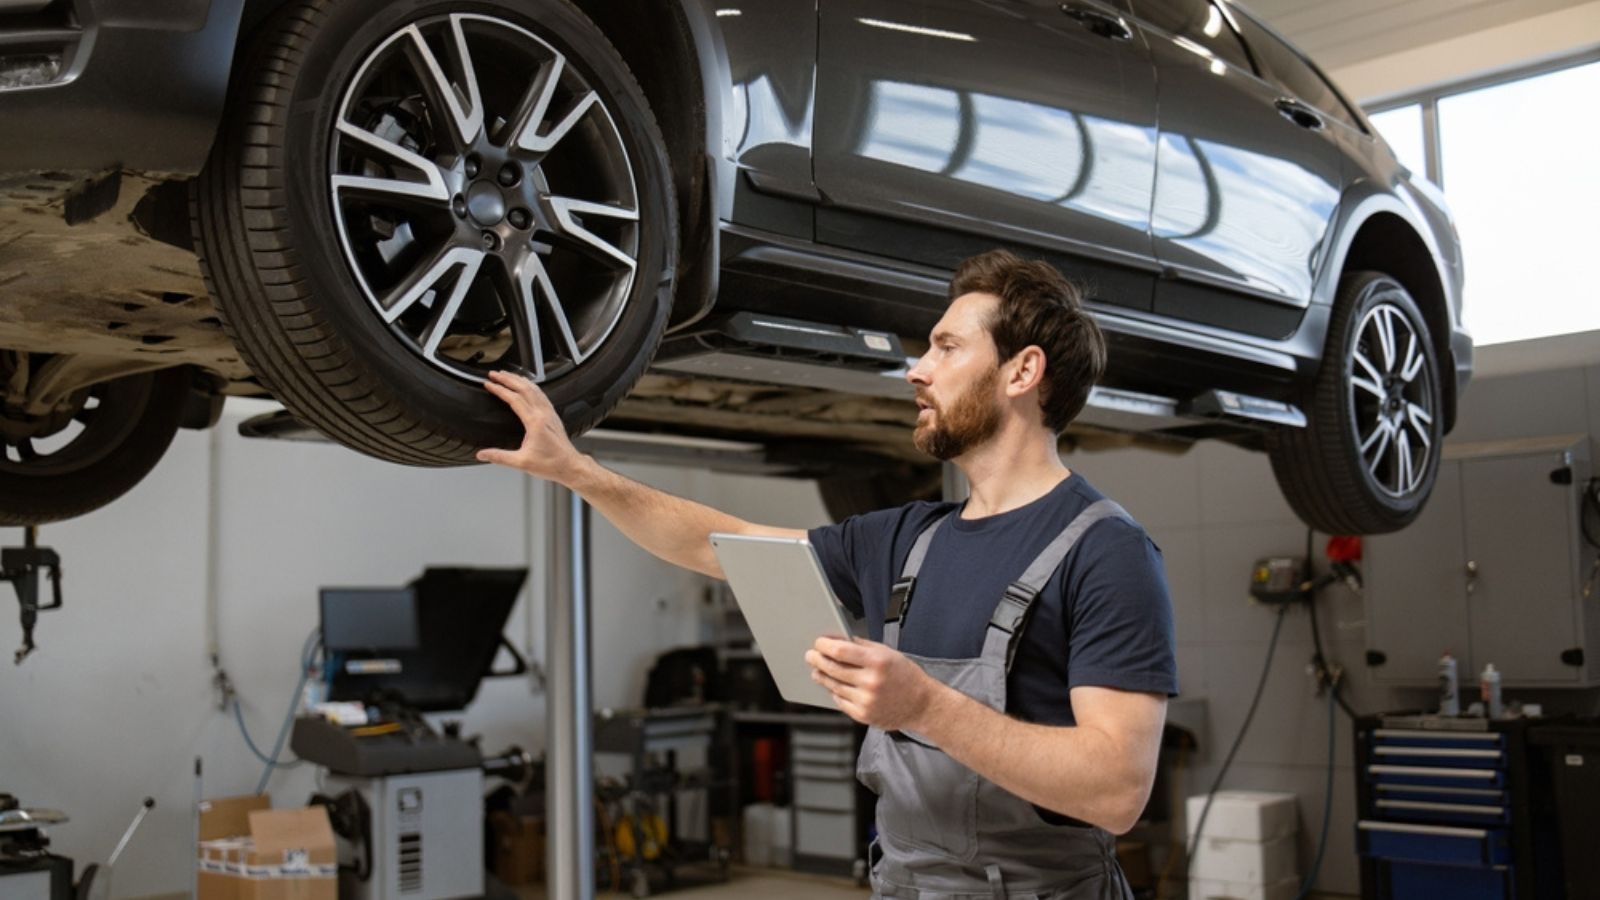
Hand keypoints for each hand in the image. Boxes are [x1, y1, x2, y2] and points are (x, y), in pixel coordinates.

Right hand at [475, 371, 585, 482]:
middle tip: (494, 373)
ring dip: (519, 379)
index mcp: (535, 422)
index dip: (499, 389)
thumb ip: (499, 457)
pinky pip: (541, 395)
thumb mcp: (521, 462)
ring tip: (507, 375)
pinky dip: (531, 386)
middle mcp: (543, 413)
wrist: (570, 466)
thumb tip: (481, 454)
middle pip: (524, 388)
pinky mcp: (553, 415)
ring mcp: (550, 413)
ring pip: (534, 389)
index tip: (488, 384)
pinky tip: (527, 385)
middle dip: (507, 378)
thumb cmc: (551, 464)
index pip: (514, 399)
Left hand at [806, 637, 939, 731]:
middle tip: (811, 656)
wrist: (922, 705)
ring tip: (817, 671)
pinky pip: (840, 701)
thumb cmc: (906, 676)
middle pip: (832, 668)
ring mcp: (866, 700)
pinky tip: (833, 686)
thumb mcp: (888, 653)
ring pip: (833, 686)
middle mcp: (871, 681)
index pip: (841, 651)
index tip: (819, 643)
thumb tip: (840, 640)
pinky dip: (834, 692)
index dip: (824, 645)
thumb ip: (864, 646)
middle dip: (817, 660)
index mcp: (877, 662)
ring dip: (822, 676)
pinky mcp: (863, 715)